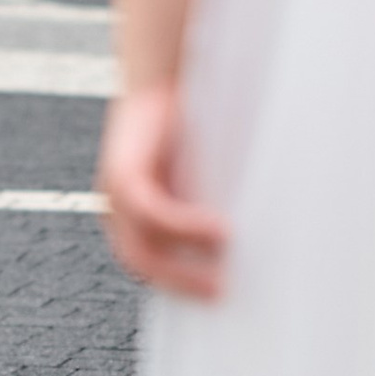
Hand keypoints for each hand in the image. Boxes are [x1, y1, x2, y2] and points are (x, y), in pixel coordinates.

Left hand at [98, 81, 228, 300]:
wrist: (164, 71)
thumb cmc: (192, 123)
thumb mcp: (201, 173)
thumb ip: (212, 205)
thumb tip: (261, 243)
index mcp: (131, 215)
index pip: (152, 264)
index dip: (181, 287)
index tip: (219, 304)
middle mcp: (115, 209)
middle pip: (143, 264)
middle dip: (182, 288)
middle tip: (226, 300)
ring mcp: (113, 194)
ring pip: (142, 249)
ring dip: (184, 269)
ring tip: (226, 280)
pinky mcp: (123, 173)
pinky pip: (152, 214)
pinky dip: (186, 228)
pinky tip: (222, 234)